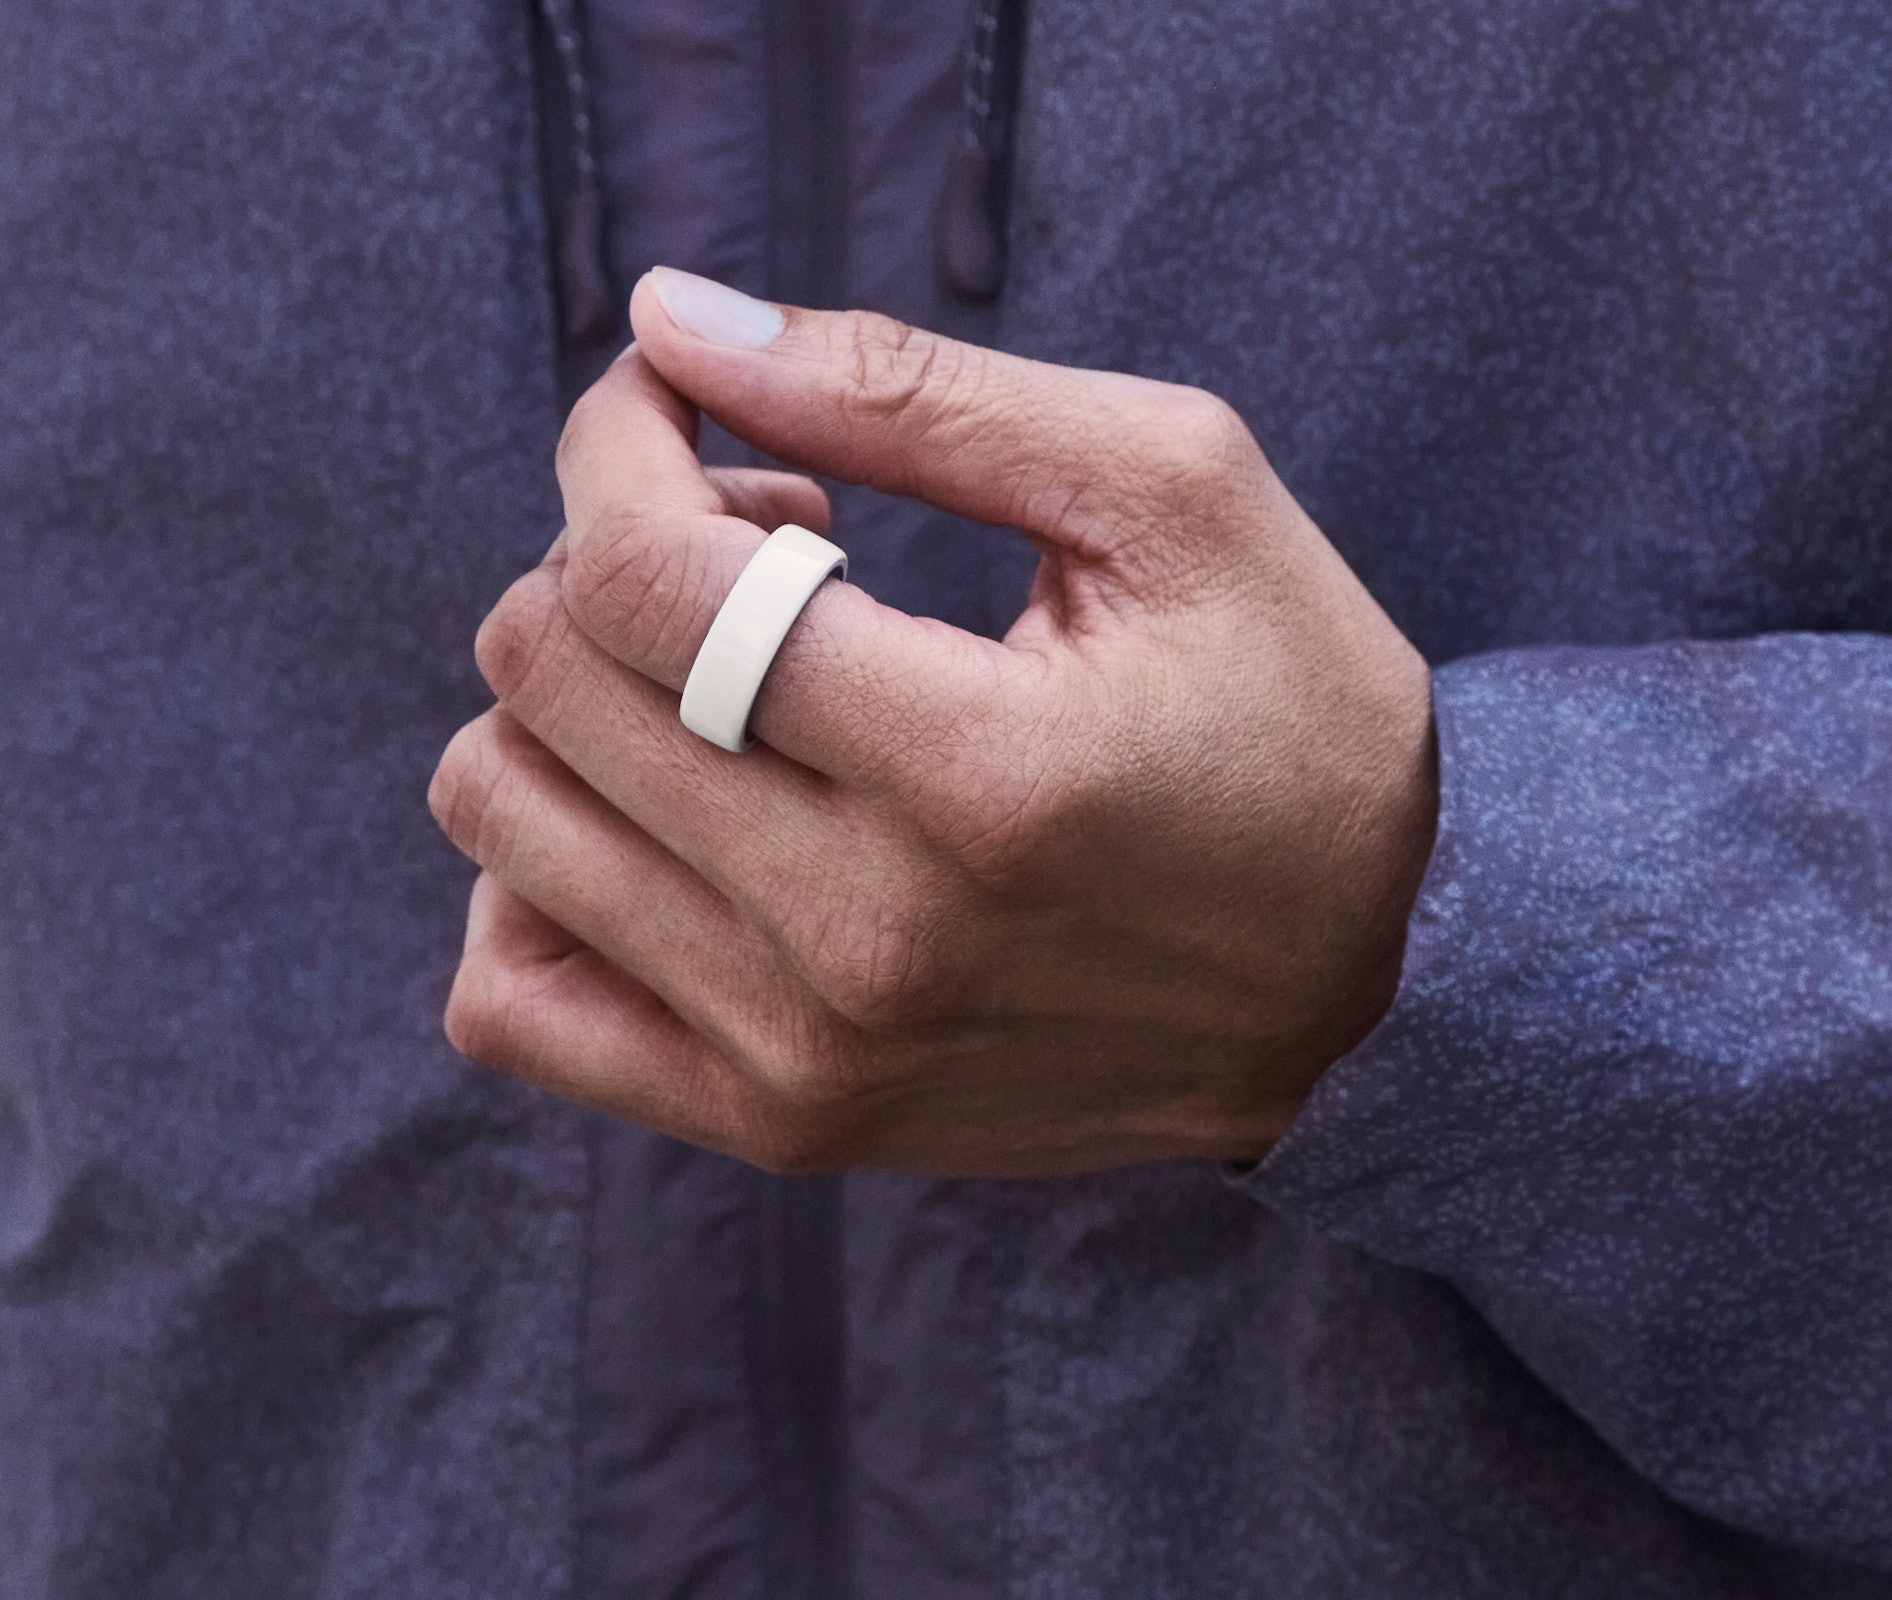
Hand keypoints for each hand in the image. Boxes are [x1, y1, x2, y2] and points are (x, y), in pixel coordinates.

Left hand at [428, 268, 1435, 1176]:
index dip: (619, 444)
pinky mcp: (782, 1122)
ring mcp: (806, 1056)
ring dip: (572, 696)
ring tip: (723, 681)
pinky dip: (534, 881)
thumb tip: (671, 319)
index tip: (683, 410)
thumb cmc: (1295, 718)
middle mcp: (867, 940)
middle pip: (548, 680)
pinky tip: (657, 819)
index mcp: (982, 768)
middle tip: (757, 542)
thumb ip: (917, 392)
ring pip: (502, 816)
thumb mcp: (1171, 496)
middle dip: (609, 546)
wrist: (1366, 992)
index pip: (641, 577)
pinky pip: (513, 1001)